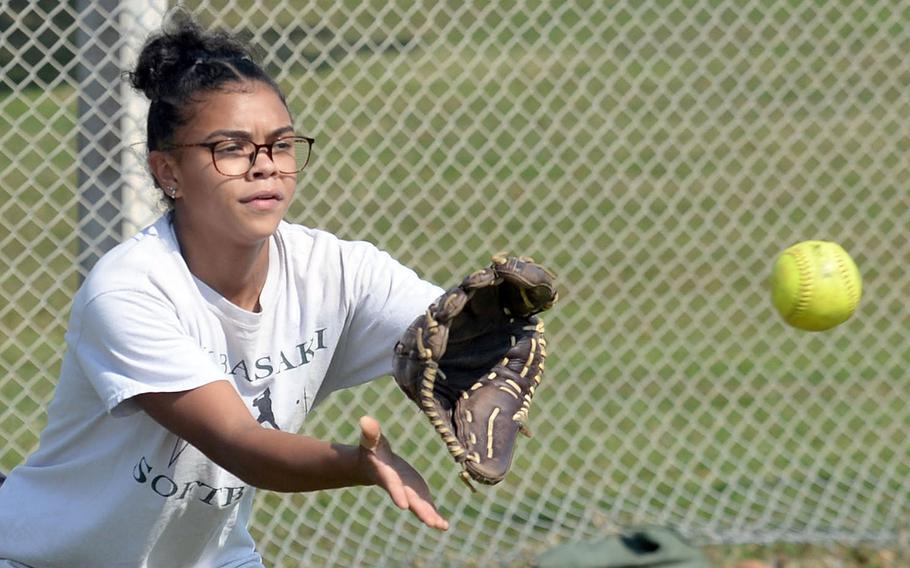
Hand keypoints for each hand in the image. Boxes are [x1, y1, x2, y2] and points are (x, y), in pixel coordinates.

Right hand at [358, 416, 448, 530]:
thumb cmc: (372, 450)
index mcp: (386, 475)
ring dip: (430, 516)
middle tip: (430, 522)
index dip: (397, 494)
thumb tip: (365, 418)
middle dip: (419, 510)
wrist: (376, 465)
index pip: (392, 485)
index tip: (402, 506)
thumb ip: (370, 432)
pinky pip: (425, 507)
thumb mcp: (371, 440)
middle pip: (409, 500)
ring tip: (441, 526)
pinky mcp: (415, 494)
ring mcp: (408, 493)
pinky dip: (434, 516)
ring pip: (419, 507)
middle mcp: (398, 488)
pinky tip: (444, 526)